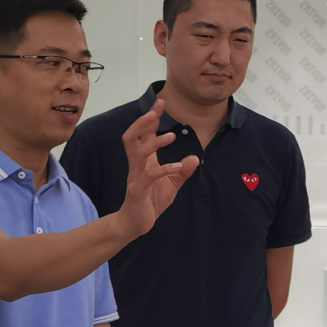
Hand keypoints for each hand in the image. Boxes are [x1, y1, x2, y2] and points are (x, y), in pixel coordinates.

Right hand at [115, 100, 199, 239]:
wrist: (136, 223)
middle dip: (144, 121)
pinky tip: (178, 166)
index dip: (151, 118)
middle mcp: (137, 165)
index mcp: (144, 161)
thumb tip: (194, 158)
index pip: (144, 134)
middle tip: (157, 109)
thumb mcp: (172, 184)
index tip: (161, 102)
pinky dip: (164, 170)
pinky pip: (149, 176)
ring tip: (171, 136)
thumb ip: (182, 171)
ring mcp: (136, 176)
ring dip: (153, 142)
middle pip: (133, 136)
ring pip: (137, 153)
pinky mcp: (138, 190)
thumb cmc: (151, 201)